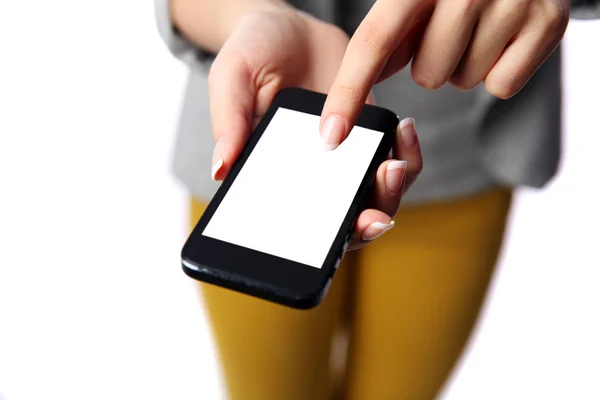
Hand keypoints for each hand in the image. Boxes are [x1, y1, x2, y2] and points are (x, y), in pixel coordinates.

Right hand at [208, 8, 422, 248]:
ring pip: (377, 197)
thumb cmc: (252, 54)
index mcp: (274, 177)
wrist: (290, 28)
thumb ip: (227, 120)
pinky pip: (396, 159)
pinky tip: (404, 129)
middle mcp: (311, 178)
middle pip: (346, 222)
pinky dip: (407, 153)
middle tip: (377, 201)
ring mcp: (344, 160)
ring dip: (394, 190)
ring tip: (396, 162)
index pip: (298, 228)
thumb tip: (221, 170)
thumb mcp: (231, 77)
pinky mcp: (370, 138)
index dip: (326, 243)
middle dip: (370, 220)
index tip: (350, 230)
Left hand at [320, 0, 569, 148]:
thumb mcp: (411, 0)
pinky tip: (504, 39)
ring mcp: (512, 1)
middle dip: (432, 62)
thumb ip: (384, 38)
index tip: (331, 135)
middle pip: (426, 76)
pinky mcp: (548, 22)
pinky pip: (502, 86)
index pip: (373, 43)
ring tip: (477, 29)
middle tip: (450, 30)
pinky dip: (499, 71)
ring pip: (462, 81)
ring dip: (463, 65)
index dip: (348, 93)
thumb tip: (351, 97)